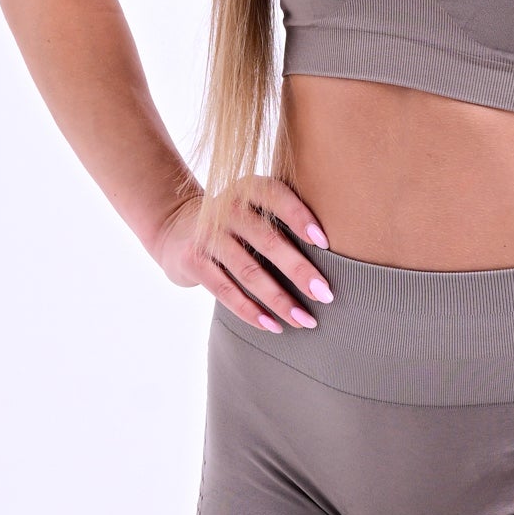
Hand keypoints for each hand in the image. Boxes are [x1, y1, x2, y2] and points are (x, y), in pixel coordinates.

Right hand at [155, 177, 332, 331]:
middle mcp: (227, 208)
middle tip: (326, 294)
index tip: (325, 243)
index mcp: (248, 188)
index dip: (300, 217)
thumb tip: (336, 256)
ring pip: (248, 271)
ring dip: (280, 300)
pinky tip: (273, 326)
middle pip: (268, 240)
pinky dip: (251, 311)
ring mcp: (207, 235)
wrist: (177, 229)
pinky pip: (226, 291)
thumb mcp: (254, 208)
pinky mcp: (192, 261)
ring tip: (305, 320)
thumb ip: (283, 220)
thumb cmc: (236, 224)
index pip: (277, 197)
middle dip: (299, 270)